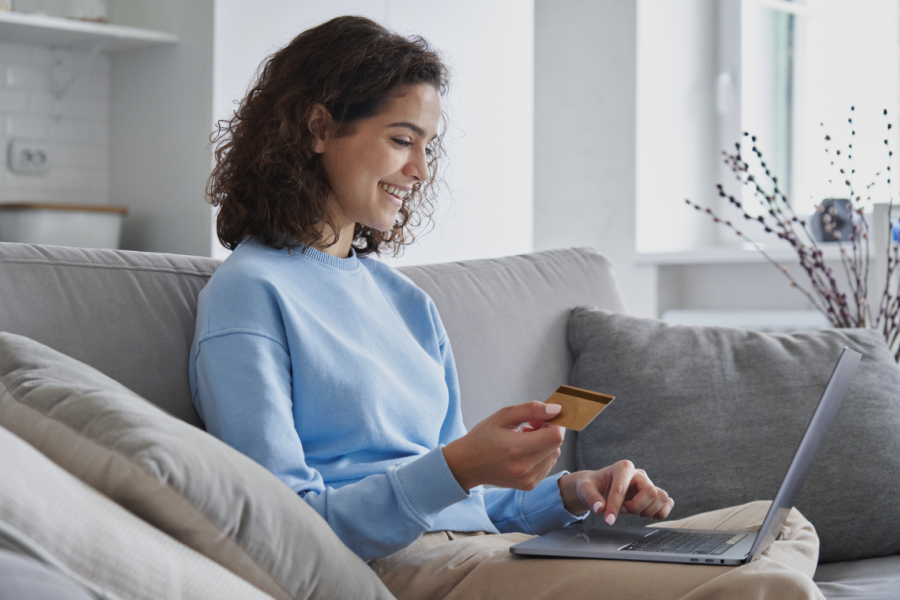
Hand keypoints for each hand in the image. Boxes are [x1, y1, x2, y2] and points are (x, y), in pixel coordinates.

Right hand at [443, 402, 564, 491]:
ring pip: (554, 455)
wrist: (467, 464)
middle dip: (549, 431)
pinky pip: (548, 465)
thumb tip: (557, 409)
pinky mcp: (529, 485)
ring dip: (546, 443)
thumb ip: (532, 409)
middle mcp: (523, 467)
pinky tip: (525, 450)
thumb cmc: (483, 437)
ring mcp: (527, 480)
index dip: (555, 423)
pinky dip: (542, 455)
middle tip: (531, 425)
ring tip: (525, 438)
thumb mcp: (503, 416)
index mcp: (516, 448)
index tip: (542, 417)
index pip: (555, 436)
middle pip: (556, 445)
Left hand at [557, 461, 673, 524]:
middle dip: (636, 507)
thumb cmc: (592, 485)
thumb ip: (591, 498)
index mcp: (623, 468)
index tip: (608, 520)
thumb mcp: (585, 489)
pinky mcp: (653, 494)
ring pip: (662, 498)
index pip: (623, 488)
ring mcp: (648, 484)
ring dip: (647, 510)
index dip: (615, 506)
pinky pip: (667, 503)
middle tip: (623, 510)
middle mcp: (639, 474)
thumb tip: (600, 509)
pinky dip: (659, 512)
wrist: (598, 486)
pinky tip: (644, 514)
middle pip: (651, 492)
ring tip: (632, 510)